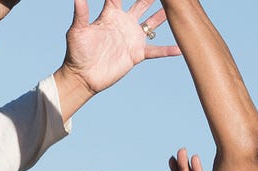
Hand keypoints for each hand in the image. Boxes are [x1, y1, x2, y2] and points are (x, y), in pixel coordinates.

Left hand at [58, 0, 181, 96]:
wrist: (83, 77)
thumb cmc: (77, 52)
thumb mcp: (78, 31)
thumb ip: (81, 13)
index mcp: (110, 15)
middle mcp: (124, 23)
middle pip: (141, 4)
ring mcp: (132, 38)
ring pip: (152, 22)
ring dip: (163, 15)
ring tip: (177, 7)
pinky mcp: (136, 54)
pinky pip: (156, 50)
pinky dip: (168, 50)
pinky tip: (181, 48)